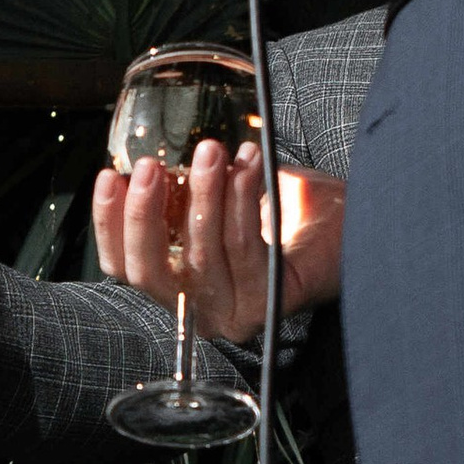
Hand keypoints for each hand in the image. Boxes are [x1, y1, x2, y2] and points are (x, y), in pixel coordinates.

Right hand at [92, 142, 344, 340]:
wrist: (355, 228)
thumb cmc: (286, 211)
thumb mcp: (219, 201)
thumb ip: (181, 193)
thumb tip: (144, 158)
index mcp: (178, 287)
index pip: (123, 266)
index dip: (108, 223)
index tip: (109, 176)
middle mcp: (200, 310)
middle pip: (149, 271)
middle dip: (144, 213)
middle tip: (150, 165)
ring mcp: (234, 313)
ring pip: (200, 255)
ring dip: (202, 195)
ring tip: (212, 150)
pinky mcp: (269, 303)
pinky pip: (243, 249)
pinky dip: (241, 201)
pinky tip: (247, 165)